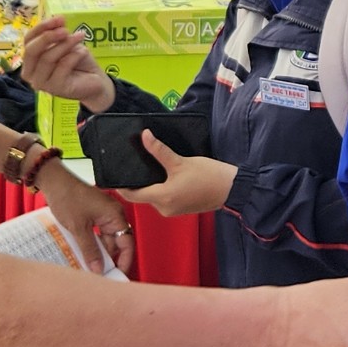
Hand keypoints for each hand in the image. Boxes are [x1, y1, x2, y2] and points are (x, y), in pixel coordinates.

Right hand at [18, 18, 116, 112]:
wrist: (95, 80)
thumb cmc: (77, 61)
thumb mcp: (66, 43)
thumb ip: (58, 33)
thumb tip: (58, 19)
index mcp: (30, 60)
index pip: (27, 40)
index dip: (41, 27)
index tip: (58, 18)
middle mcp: (30, 74)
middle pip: (31, 50)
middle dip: (47, 36)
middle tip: (65, 29)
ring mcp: (41, 83)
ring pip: (47, 58)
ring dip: (65, 44)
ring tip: (80, 36)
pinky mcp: (56, 89)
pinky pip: (62, 67)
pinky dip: (74, 56)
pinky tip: (84, 51)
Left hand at [35, 161, 135, 275]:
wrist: (54, 182)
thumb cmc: (68, 198)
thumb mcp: (79, 228)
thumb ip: (90, 250)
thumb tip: (98, 269)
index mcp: (115, 216)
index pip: (127, 243)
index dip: (125, 260)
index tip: (119, 274)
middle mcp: (113, 216)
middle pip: (116, 244)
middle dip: (109, 259)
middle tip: (100, 275)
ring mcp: (103, 216)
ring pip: (105, 241)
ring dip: (98, 253)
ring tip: (90, 268)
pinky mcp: (94, 216)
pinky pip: (97, 235)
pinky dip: (92, 245)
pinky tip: (84, 255)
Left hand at [119, 134, 236, 217]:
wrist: (233, 189)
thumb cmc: (209, 176)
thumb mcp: (181, 161)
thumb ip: (159, 150)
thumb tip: (144, 136)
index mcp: (162, 198)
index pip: (132, 195)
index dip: (121, 186)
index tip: (114, 176)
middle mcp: (165, 208)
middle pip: (143, 196)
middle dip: (138, 182)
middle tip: (133, 165)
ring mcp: (174, 210)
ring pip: (154, 197)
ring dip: (151, 185)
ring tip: (149, 168)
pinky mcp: (182, 208)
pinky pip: (165, 199)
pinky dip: (162, 189)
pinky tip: (165, 176)